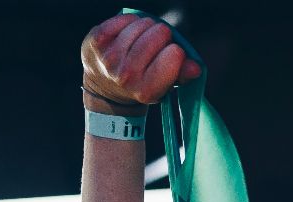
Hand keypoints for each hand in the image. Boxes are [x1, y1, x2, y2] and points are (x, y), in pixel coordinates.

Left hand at [80, 14, 201, 110]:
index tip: (169, 57)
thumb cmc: (142, 82)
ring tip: (141, 39)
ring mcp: (110, 57)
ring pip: (142, 24)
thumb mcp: (165, 85)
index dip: (175, 51)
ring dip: (146, 27)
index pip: (175, 55)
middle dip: (162, 36)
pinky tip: (127, 33)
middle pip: (159, 33)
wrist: (104, 89)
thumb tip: (196, 67)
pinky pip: (124, 18)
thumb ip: (183, 75)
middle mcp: (127, 76)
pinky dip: (129, 21)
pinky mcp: (96, 40)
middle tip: (155, 46)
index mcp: (147, 90)